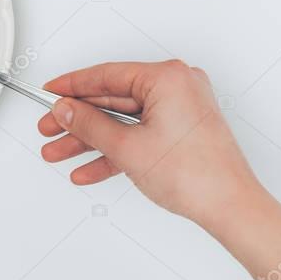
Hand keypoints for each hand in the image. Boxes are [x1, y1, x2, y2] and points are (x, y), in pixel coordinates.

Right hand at [39, 59, 280, 279]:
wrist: (229, 205)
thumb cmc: (196, 173)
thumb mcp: (127, 147)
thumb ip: (90, 125)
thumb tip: (68, 110)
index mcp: (167, 77)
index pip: (107, 74)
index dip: (73, 86)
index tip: (52, 90)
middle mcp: (178, 85)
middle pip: (114, 98)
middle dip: (79, 119)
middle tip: (50, 127)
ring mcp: (182, 107)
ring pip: (125, 119)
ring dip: (93, 138)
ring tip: (61, 151)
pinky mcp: (183, 128)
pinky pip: (141, 132)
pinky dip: (117, 149)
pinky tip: (91, 167)